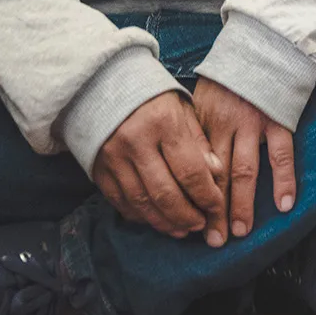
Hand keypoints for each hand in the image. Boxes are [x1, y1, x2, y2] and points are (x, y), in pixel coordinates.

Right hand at [93, 90, 225, 238]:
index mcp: (163, 123)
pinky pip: (120, 201)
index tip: (218, 208)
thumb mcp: (182, 109)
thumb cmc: (153, 96)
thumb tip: (216, 175)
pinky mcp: (97, 169)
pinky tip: (155, 220)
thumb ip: (199, 142)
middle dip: (186, 215)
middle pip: (165, 193)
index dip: (207, 195)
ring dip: (164, 221)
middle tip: (200, 225)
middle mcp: (135, 142)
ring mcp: (112, 158)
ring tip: (182, 229)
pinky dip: (139, 215)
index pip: (190, 171)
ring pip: (141, 202)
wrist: (104, 84)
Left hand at [193, 77, 296, 245]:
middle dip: (213, 212)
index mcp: (202, 122)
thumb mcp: (202, 98)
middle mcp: (224, 126)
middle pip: (215, 177)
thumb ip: (196, 130)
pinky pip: (281, 156)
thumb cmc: (231, 75)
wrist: (263, 44)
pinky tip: (284, 205)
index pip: (192, 169)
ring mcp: (252, 124)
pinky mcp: (279, 120)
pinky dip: (284, 181)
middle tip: (212, 241)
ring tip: (240, 232)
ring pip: (245, 172)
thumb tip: (181, 164)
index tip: (187, 223)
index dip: (190, 198)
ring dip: (242, 205)